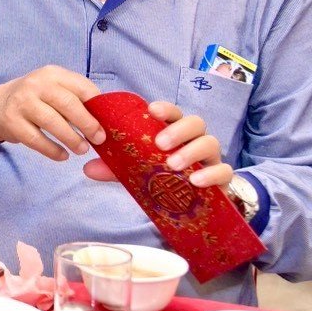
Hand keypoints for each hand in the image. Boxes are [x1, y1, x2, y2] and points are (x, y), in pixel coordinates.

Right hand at [0, 66, 104, 160]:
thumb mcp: (54, 90)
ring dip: (72, 139)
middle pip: (68, 104)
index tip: (108, 123)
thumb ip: (76, 99)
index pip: (82, 87)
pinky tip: (63, 156)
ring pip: (52, 122)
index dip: (98, 106)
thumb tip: (106, 120)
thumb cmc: (36, 99)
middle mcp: (36, 84)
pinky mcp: (12, 122)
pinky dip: (53, 151)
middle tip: (98, 139)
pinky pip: (37, 140)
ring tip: (82, 149)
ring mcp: (22, 102)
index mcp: (52, 74)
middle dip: (88, 124)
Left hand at [82, 100, 233, 188]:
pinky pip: (224, 171)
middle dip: (178, 129)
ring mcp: (211, 158)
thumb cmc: (165, 177)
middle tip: (160, 143)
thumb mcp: (138, 172)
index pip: (172, 112)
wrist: (197, 203)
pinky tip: (195, 182)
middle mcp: (195, 140)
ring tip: (173, 165)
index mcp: (174, 132)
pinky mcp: (223, 178)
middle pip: (195, 122)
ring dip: (191, 151)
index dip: (164, 108)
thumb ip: (115, 168)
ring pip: (211, 142)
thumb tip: (87, 168)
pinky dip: (211, 174)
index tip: (152, 109)